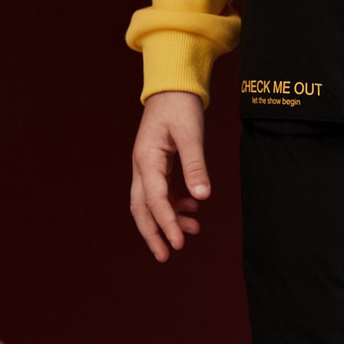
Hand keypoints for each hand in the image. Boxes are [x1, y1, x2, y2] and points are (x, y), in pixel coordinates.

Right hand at [130, 90, 211, 261]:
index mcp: (146, 159)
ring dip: (168, 220)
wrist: (173, 86)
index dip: (166, 223)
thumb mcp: (191, 134)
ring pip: (150, 203)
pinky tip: (193, 208)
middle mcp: (142, 166)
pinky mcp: (158, 166)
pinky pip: (161, 193)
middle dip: (153, 234)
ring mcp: (148, 167)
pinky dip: (175, 205)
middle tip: (167, 257)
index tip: (178, 244)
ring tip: (193, 232)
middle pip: (141, 208)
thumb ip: (196, 165)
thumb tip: (202, 196)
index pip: (154, 199)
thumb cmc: (181, 106)